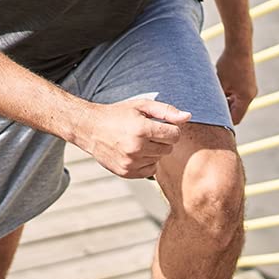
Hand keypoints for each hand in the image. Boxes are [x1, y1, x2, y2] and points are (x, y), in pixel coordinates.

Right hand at [73, 97, 191, 178]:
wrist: (90, 129)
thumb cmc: (118, 114)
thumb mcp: (142, 106)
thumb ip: (166, 111)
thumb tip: (188, 117)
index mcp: (142, 129)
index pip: (175, 135)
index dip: (171, 129)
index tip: (160, 126)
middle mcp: (136, 147)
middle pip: (168, 148)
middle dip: (162, 140)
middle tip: (147, 133)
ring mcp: (131, 162)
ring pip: (159, 159)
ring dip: (154, 151)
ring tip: (138, 142)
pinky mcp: (126, 172)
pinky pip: (150, 171)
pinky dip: (147, 162)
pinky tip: (135, 152)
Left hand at [216, 46, 257, 124]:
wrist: (239, 46)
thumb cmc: (228, 64)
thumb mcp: (219, 84)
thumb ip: (216, 99)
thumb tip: (208, 110)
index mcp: (245, 98)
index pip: (235, 119)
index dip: (222, 122)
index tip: (210, 123)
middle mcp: (251, 96)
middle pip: (236, 112)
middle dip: (223, 112)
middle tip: (209, 112)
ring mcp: (251, 90)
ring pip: (236, 104)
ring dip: (226, 103)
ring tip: (213, 98)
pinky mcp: (248, 84)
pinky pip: (238, 96)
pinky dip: (229, 96)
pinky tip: (219, 90)